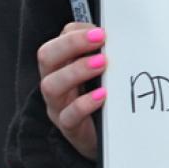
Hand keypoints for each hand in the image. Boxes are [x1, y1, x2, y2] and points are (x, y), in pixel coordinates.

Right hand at [37, 22, 107, 160]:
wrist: (100, 136)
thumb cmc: (99, 94)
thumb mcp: (99, 71)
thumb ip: (103, 53)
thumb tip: (122, 34)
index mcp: (60, 64)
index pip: (57, 41)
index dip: (75, 33)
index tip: (100, 31)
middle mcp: (54, 81)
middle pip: (46, 57)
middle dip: (72, 44)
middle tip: (100, 39)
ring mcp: (58, 105)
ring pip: (51, 85)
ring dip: (77, 70)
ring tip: (102, 63)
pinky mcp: (69, 127)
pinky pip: (69, 116)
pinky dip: (84, 103)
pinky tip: (102, 95)